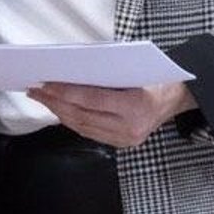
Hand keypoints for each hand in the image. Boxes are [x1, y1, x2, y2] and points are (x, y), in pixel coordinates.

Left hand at [28, 81, 197, 148]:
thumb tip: (70, 71)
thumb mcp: (135, 69)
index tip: (46, 83)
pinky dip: (72, 120)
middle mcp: (130, 127)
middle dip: (56, 102)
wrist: (176, 98)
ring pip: (83, 126)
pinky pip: (90, 132)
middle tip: (36, 90)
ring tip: (43, 99)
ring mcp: (125, 139)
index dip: (66, 92)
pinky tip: (60, 110)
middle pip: (83, 116)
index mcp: (136, 106)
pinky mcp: (121, 144)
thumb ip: (107, 73)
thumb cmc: (156, 76)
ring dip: (59, 112)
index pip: (92, 99)